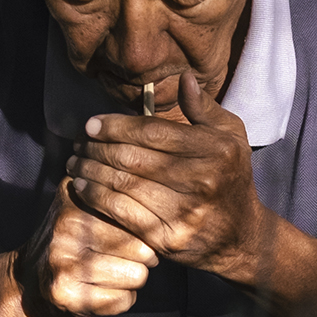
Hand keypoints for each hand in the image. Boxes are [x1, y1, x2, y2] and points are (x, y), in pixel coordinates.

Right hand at [12, 181, 155, 316]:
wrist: (27, 282)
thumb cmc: (72, 245)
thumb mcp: (87, 209)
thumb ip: (121, 200)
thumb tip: (168, 210)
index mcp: (76, 195)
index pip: (139, 215)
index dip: (145, 233)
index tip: (134, 238)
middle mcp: (67, 223)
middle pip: (143, 248)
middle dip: (142, 260)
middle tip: (120, 261)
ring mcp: (63, 258)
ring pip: (137, 276)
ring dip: (131, 281)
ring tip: (108, 275)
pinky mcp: (64, 291)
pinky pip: (123, 300)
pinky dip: (120, 300)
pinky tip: (99, 291)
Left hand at [64, 70, 267, 287]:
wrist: (241, 237)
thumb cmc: (231, 178)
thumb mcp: (230, 137)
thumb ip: (204, 108)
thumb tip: (183, 78)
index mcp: (215, 149)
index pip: (153, 132)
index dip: (117, 126)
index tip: (91, 124)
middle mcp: (202, 179)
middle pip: (134, 158)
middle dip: (98, 148)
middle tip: (79, 143)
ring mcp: (185, 212)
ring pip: (123, 184)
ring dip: (91, 170)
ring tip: (75, 161)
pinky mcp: (168, 238)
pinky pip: (122, 212)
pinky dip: (96, 196)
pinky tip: (82, 186)